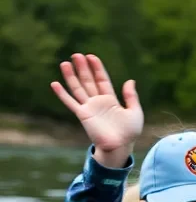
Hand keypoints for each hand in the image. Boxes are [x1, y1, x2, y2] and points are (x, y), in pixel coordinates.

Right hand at [50, 53, 142, 167]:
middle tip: (76, 55)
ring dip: (71, 76)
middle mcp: (98, 102)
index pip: (102, 80)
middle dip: (83, 68)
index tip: (92, 57)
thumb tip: (130, 80)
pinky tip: (54, 84)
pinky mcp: (82, 115)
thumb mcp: (135, 112)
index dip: (97, 68)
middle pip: (88, 81)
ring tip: (65, 63)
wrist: (120, 146)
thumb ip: (131, 97)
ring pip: (78, 88)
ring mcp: (89, 108)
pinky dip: (62, 94)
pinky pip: (70, 102)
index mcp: (110, 100)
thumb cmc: (129, 132)